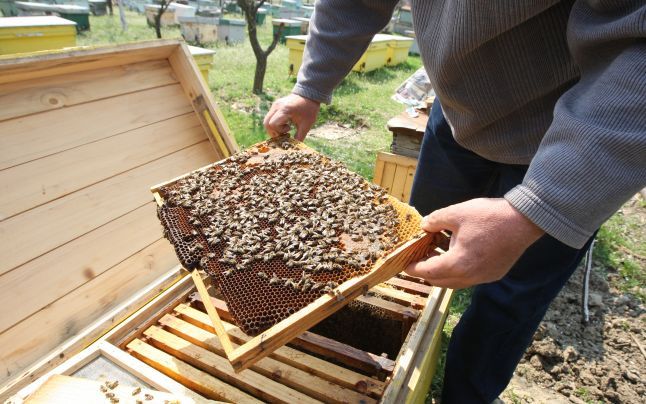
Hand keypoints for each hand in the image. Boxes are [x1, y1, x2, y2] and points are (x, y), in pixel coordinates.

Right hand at [264, 94, 320, 140]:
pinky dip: (274, 123)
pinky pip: (270, 117)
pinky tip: (284, 124)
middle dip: (274, 132)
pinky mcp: (275, 105)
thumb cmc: (309, 109)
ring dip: (274, 128)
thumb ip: (299, 137)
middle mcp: (277, 106)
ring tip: (285, 128)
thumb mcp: (306, 125)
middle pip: (266, 123)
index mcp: (285, 110)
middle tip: (285, 133)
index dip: (279, 131)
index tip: (289, 131)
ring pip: (266, 120)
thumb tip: (294, 148)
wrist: (309, 94)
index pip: (273, 124)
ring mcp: (275, 105)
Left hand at [405, 198, 543, 288]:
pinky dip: (458, 270)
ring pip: (455, 282)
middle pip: (440, 281)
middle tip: (418, 259)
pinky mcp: (494, 274)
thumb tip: (424, 226)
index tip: (405, 265)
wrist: (524, 221)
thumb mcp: (456, 213)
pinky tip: (457, 254)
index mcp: (458, 263)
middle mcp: (471, 276)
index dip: (414, 268)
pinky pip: (470, 278)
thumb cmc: (489, 216)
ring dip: (443, 272)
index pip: (428, 271)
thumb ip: (435, 221)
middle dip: (426, 272)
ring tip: (436, 255)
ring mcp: (484, 277)